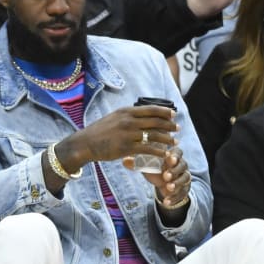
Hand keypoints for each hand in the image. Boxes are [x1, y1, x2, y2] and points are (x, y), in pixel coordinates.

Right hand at [57, 105, 178, 169]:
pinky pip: (147, 149)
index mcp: (126, 111)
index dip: (164, 111)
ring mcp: (128, 134)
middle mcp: (128, 120)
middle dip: (169, 125)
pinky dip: (159, 151)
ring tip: (175, 142)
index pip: (150, 109)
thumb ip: (127, 117)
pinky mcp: (126, 148)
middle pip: (155, 121)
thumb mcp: (113, 118)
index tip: (173, 114)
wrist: (85, 143)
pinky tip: (165, 153)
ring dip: (167, 138)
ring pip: (154, 135)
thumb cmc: (99, 132)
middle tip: (178, 128)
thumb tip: (139, 116)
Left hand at [130, 147, 190, 205]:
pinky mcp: (184, 188)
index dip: (174, 155)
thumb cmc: (155, 168)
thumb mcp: (146, 165)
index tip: (168, 159)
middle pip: (183, 165)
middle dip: (174, 170)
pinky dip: (174, 198)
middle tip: (165, 175)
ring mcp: (184, 176)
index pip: (177, 152)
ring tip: (168, 188)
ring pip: (185, 178)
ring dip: (177, 183)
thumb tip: (124, 161)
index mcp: (172, 156)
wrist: (163, 182)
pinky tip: (166, 202)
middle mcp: (181, 165)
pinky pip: (183, 193)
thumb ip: (137, 163)